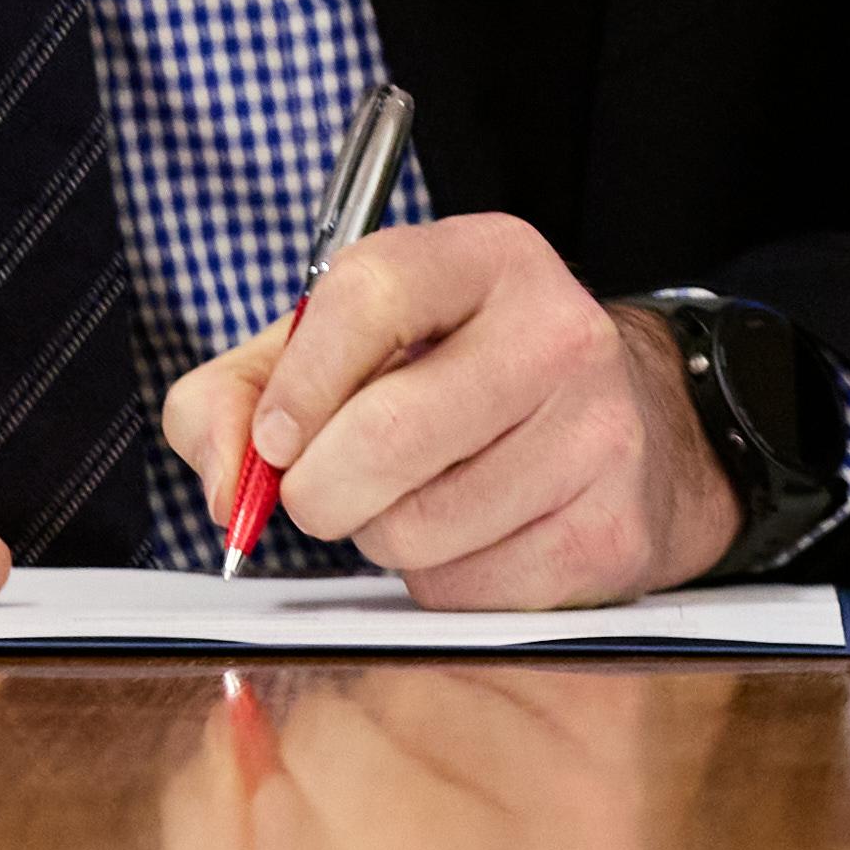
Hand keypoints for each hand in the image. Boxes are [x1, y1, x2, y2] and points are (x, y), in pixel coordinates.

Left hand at [161, 211, 736, 606]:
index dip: (300, 381)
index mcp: (487, 259)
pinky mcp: (610, 530)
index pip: (371, 292)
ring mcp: (598, 431)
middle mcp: (560, 330)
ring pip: (418, 528)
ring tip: (421, 500)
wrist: (622, 429)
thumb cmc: (454, 383)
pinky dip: (443, 583)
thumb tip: (227, 482)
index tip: (276, 438)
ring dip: (384, 538)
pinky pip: (467, 591)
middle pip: (386, 433)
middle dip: (321, 489)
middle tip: (327, 489)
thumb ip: (241, 393)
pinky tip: (475, 537)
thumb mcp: (341, 351)